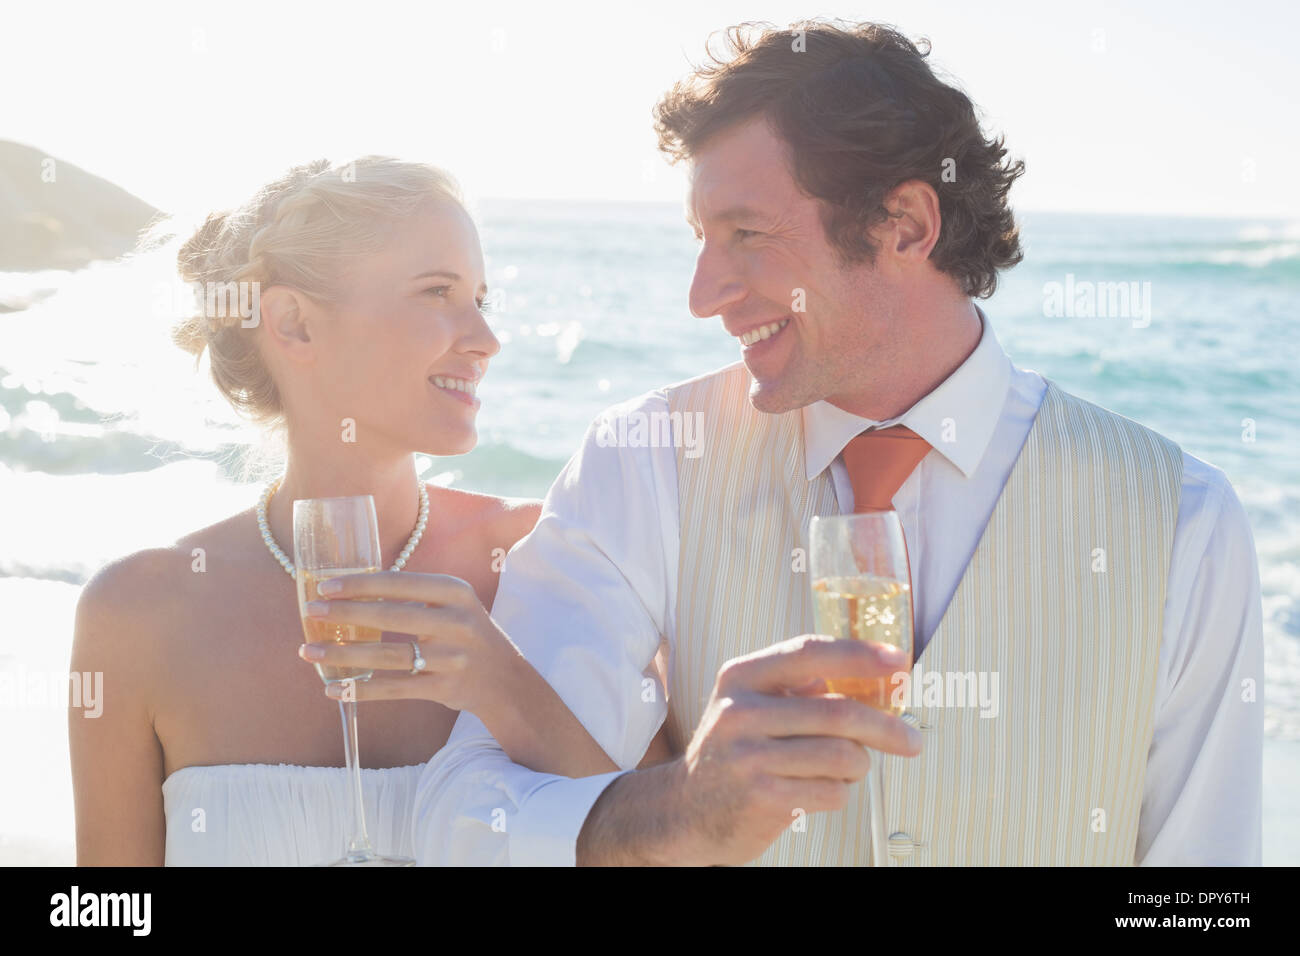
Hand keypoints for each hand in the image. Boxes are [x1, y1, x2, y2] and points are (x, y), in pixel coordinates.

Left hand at [298, 571, 514, 712]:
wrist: (504, 678)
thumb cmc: (466, 633)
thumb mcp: (454, 604)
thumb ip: (415, 595)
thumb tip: (353, 588)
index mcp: (455, 592)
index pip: (400, 583)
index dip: (361, 584)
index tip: (326, 586)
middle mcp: (456, 622)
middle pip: (392, 616)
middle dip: (346, 613)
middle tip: (311, 612)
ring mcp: (452, 657)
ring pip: (389, 656)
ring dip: (344, 655)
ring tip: (309, 652)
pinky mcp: (445, 688)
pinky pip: (395, 688)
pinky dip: (362, 690)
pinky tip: (334, 689)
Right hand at [662, 633, 919, 866]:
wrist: (685, 809)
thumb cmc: (735, 749)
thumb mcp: (750, 704)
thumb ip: (799, 686)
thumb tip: (877, 675)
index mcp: (741, 677)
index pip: (810, 652)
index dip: (860, 654)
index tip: (900, 661)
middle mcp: (740, 712)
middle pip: (839, 713)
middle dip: (887, 728)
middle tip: (912, 741)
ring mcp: (749, 756)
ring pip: (843, 756)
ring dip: (857, 766)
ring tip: (841, 769)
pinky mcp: (761, 798)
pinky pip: (832, 792)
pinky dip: (838, 793)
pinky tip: (815, 791)